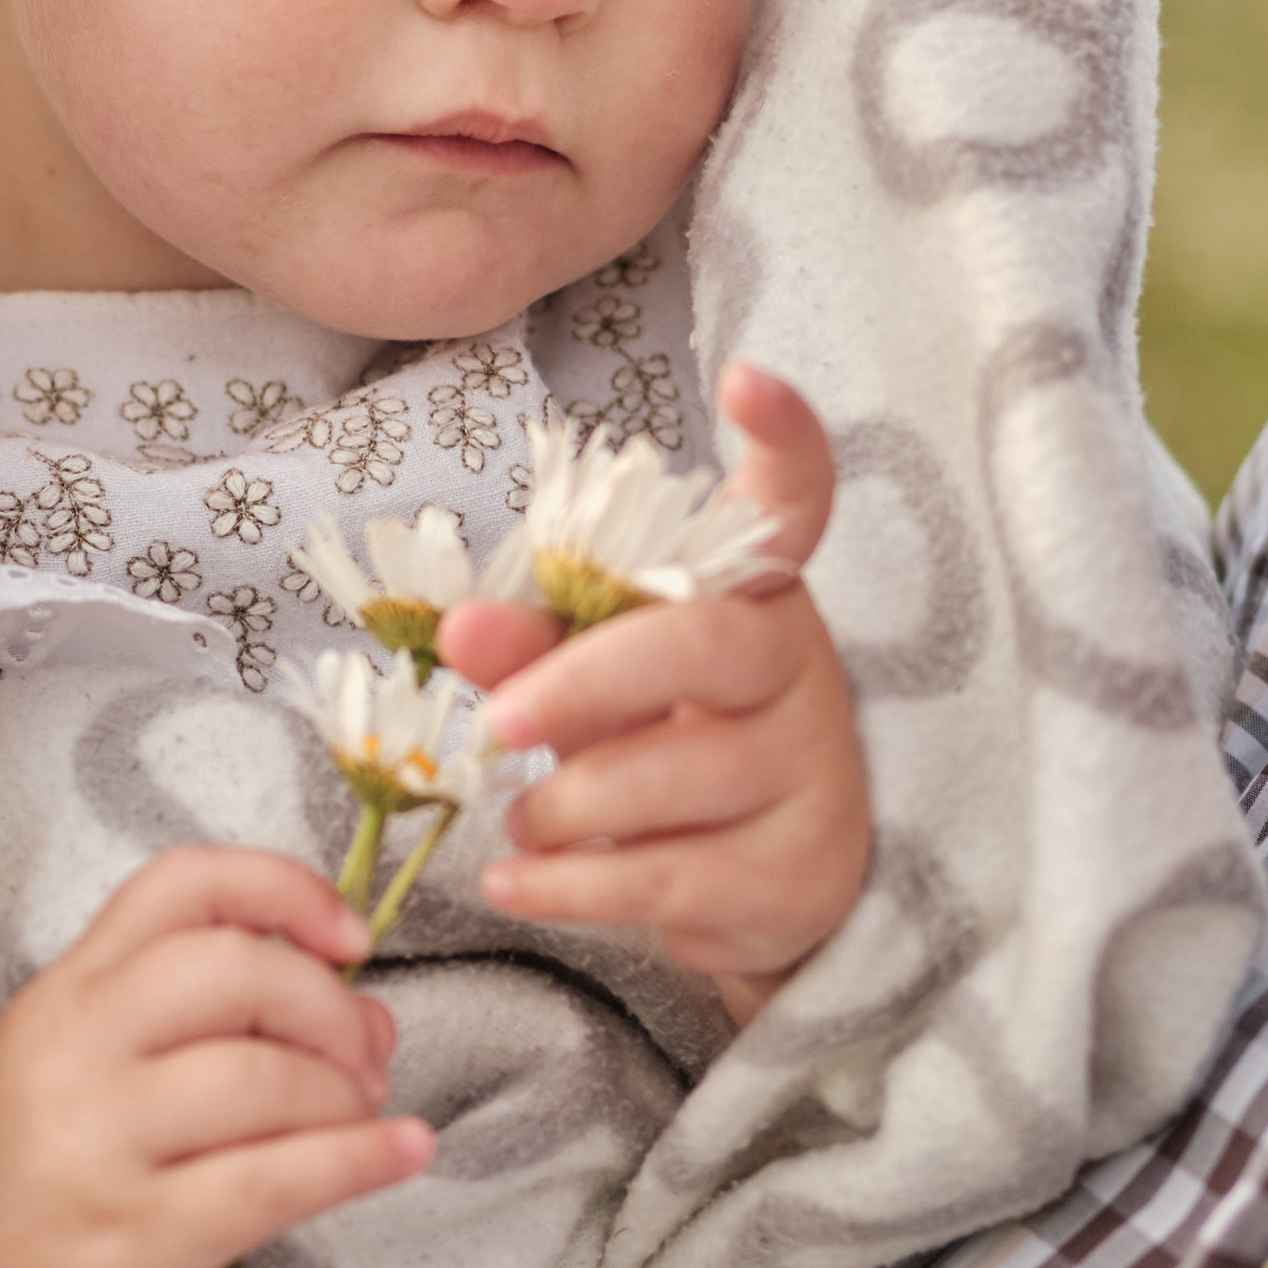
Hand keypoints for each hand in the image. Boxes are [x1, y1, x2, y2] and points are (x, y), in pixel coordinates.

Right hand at [0, 847, 429, 1267]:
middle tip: (364, 1056)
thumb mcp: (84, 1061)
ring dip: (345, 1092)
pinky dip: (359, 1161)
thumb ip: (204, 1020)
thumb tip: (369, 1015)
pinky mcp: (133, 1242)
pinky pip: (271, 1183)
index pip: (181, 885)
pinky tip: (402, 1154)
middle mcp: (73, 1052)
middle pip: (234, 968)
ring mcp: (97, 1149)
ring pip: (261, 1077)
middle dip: (331, 1004)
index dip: (286, 888)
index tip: (351, 936)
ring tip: (363, 1119)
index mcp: (67, 990)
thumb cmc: (35, 1173)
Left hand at [438, 365, 869, 1024]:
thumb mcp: (598, 683)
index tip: (749, 378)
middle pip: (705, 646)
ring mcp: (812, 774)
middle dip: (583, 682)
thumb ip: (534, 643)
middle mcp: (799, 669)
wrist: (760, 889)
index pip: (793, 502)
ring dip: (568, 803)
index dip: (784, 439)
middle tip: (495, 722)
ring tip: (521, 820)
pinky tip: (516, 883)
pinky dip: (571, 886)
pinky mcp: (799, 874)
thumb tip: (455, 625)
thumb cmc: (665, 748)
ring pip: (680, 773)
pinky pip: (670, 878)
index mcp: (754, 594)